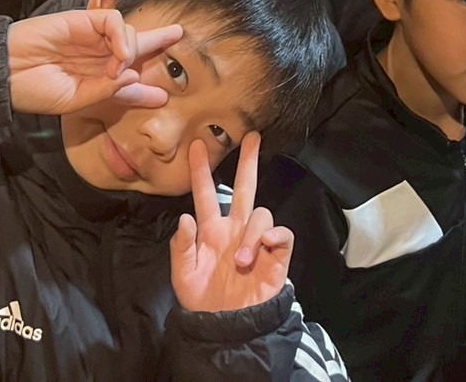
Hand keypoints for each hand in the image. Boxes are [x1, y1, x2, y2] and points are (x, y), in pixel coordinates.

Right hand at [6, 9, 182, 113]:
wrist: (6, 72)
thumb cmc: (35, 90)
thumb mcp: (74, 101)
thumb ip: (105, 91)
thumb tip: (135, 80)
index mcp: (95, 81)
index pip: (128, 83)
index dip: (145, 91)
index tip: (163, 97)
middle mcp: (98, 59)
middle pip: (136, 48)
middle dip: (158, 42)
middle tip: (178, 35)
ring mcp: (92, 39)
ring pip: (129, 34)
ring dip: (131, 52)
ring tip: (118, 68)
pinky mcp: (84, 21)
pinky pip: (114, 21)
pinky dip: (122, 35)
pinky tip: (118, 53)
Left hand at [171, 132, 291, 312]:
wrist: (224, 328)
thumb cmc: (201, 300)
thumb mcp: (182, 273)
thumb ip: (182, 246)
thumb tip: (186, 217)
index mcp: (211, 230)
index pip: (205, 193)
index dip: (200, 170)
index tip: (195, 145)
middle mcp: (235, 230)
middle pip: (244, 188)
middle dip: (248, 162)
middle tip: (252, 137)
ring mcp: (257, 242)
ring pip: (262, 214)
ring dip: (252, 234)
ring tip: (241, 261)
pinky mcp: (276, 258)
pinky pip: (283, 236)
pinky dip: (276, 236)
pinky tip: (266, 247)